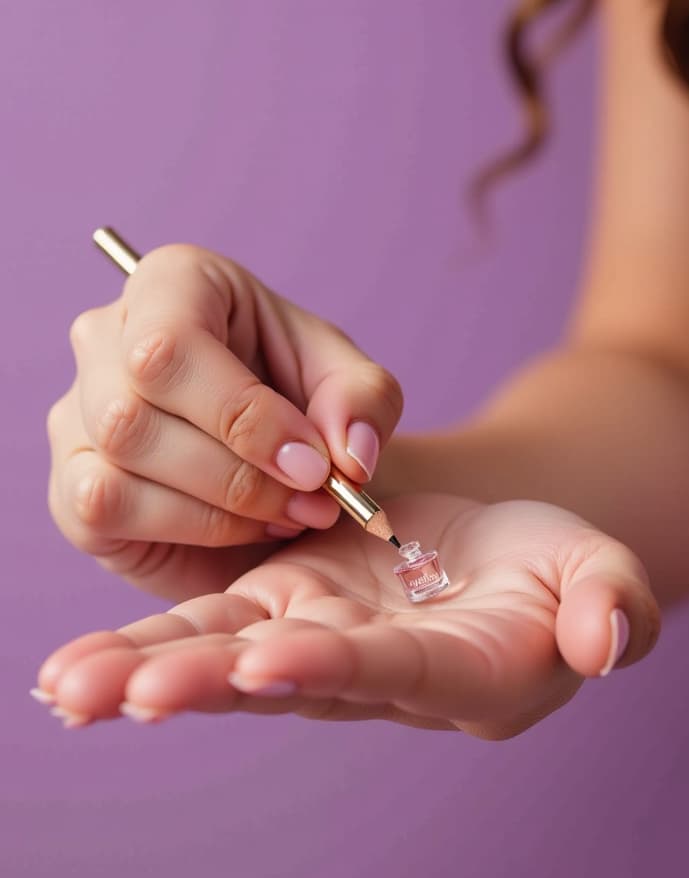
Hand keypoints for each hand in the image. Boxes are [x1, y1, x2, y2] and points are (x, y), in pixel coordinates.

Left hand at [35, 496, 659, 739]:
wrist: (497, 554)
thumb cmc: (555, 567)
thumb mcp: (600, 570)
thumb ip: (612, 604)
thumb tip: (607, 639)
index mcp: (462, 669)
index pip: (395, 668)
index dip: (337, 664)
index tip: (267, 661)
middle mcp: (378, 672)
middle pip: (289, 677)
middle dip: (212, 683)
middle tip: (132, 696)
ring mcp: (322, 640)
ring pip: (229, 656)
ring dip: (151, 671)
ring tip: (70, 689)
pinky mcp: (282, 607)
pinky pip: (208, 627)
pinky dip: (145, 643)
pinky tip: (74, 671)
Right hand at [47, 243, 402, 600]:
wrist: (286, 472)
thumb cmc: (306, 410)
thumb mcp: (354, 390)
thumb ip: (363, 403)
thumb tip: (347, 454)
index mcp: (175, 285)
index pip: (172, 342)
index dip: (246, 415)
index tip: (315, 465)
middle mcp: (108, 336)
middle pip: (137, 406)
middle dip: (241, 471)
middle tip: (312, 498)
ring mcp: (78, 411)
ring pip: (122, 455)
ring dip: (224, 502)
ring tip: (289, 512)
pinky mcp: (72, 485)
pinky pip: (105, 504)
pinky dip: (191, 527)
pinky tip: (241, 528)